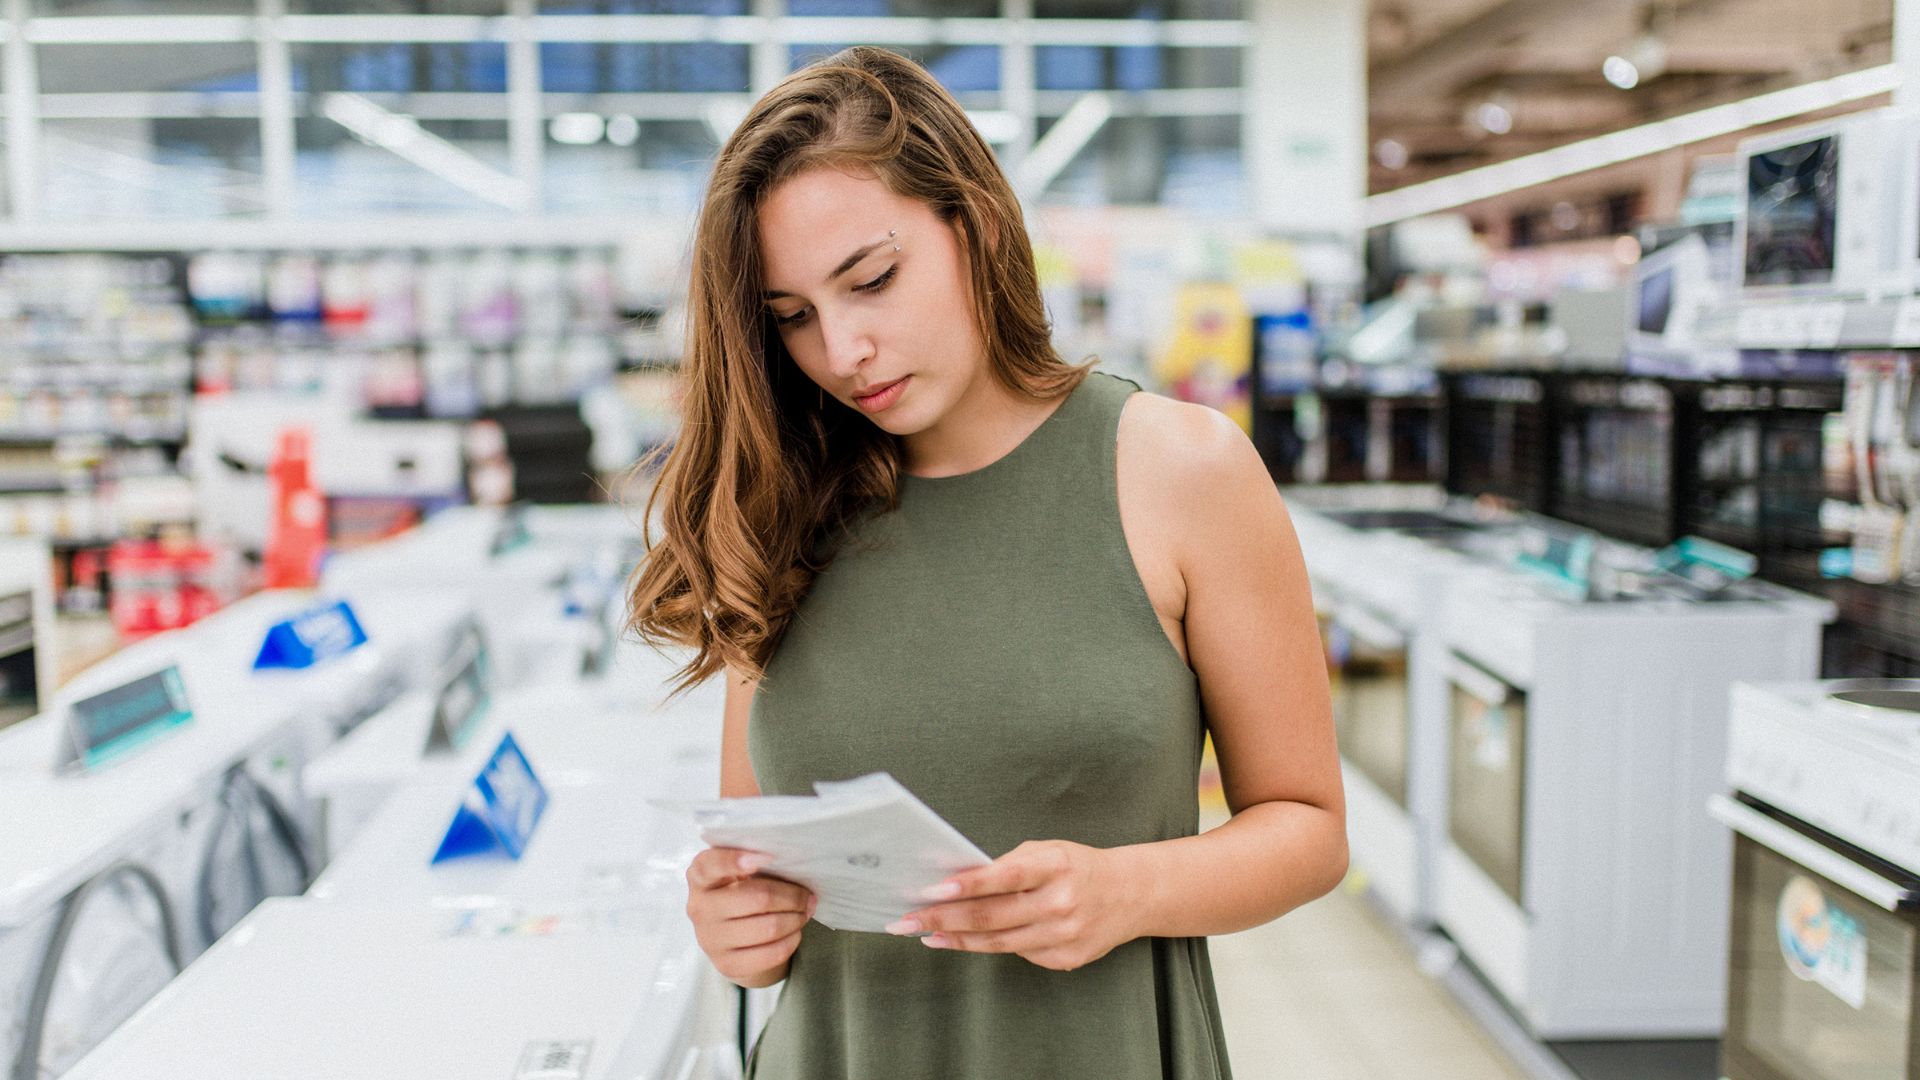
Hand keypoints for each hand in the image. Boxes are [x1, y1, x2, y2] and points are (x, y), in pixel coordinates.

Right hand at [685, 847, 815, 985]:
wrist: (730, 940)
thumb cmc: (741, 894)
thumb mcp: (739, 873)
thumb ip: (756, 862)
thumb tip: (792, 865)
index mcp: (700, 877)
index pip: (711, 864)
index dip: (736, 859)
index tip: (768, 856)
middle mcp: (699, 907)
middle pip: (759, 898)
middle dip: (793, 897)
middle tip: (807, 896)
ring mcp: (710, 939)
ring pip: (769, 927)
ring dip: (796, 919)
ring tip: (804, 913)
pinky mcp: (727, 964)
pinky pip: (772, 953)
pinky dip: (792, 941)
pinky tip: (795, 933)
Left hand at [887, 839, 1137, 971]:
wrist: (1132, 894)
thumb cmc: (1078, 867)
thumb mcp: (1047, 851)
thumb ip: (1007, 866)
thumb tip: (956, 882)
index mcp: (1056, 866)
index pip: (1004, 876)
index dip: (967, 885)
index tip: (932, 891)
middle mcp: (1062, 902)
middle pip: (993, 916)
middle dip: (944, 919)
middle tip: (907, 920)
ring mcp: (1065, 935)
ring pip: (999, 943)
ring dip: (958, 939)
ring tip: (927, 934)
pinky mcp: (1068, 958)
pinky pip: (1019, 954)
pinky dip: (991, 946)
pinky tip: (968, 940)